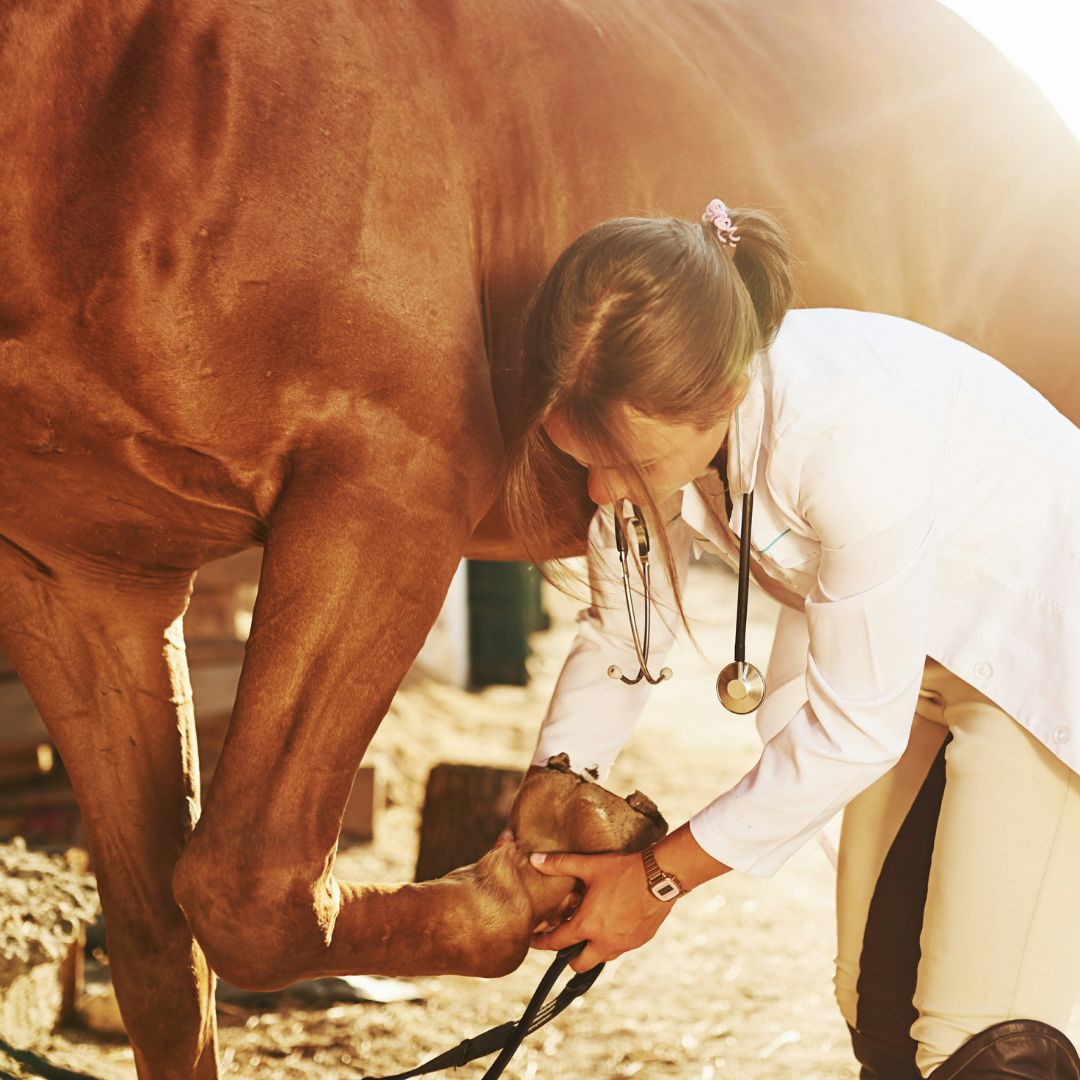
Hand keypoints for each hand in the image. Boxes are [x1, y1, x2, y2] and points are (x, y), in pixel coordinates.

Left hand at [528, 850, 675, 971]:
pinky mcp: (639, 941)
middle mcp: (604, 942)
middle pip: (579, 964)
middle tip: (565, 941)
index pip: (557, 942)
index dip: (542, 943)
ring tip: (590, 930)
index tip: (534, 942)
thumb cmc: (624, 870)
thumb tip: (534, 859)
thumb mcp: (590, 865)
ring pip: (600, 958)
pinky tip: (612, 924)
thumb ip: (560, 864)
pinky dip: (611, 942)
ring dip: (591, 949)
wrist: (661, 876)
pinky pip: (619, 949)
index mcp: (588, 926)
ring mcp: (623, 945)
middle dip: (569, 956)